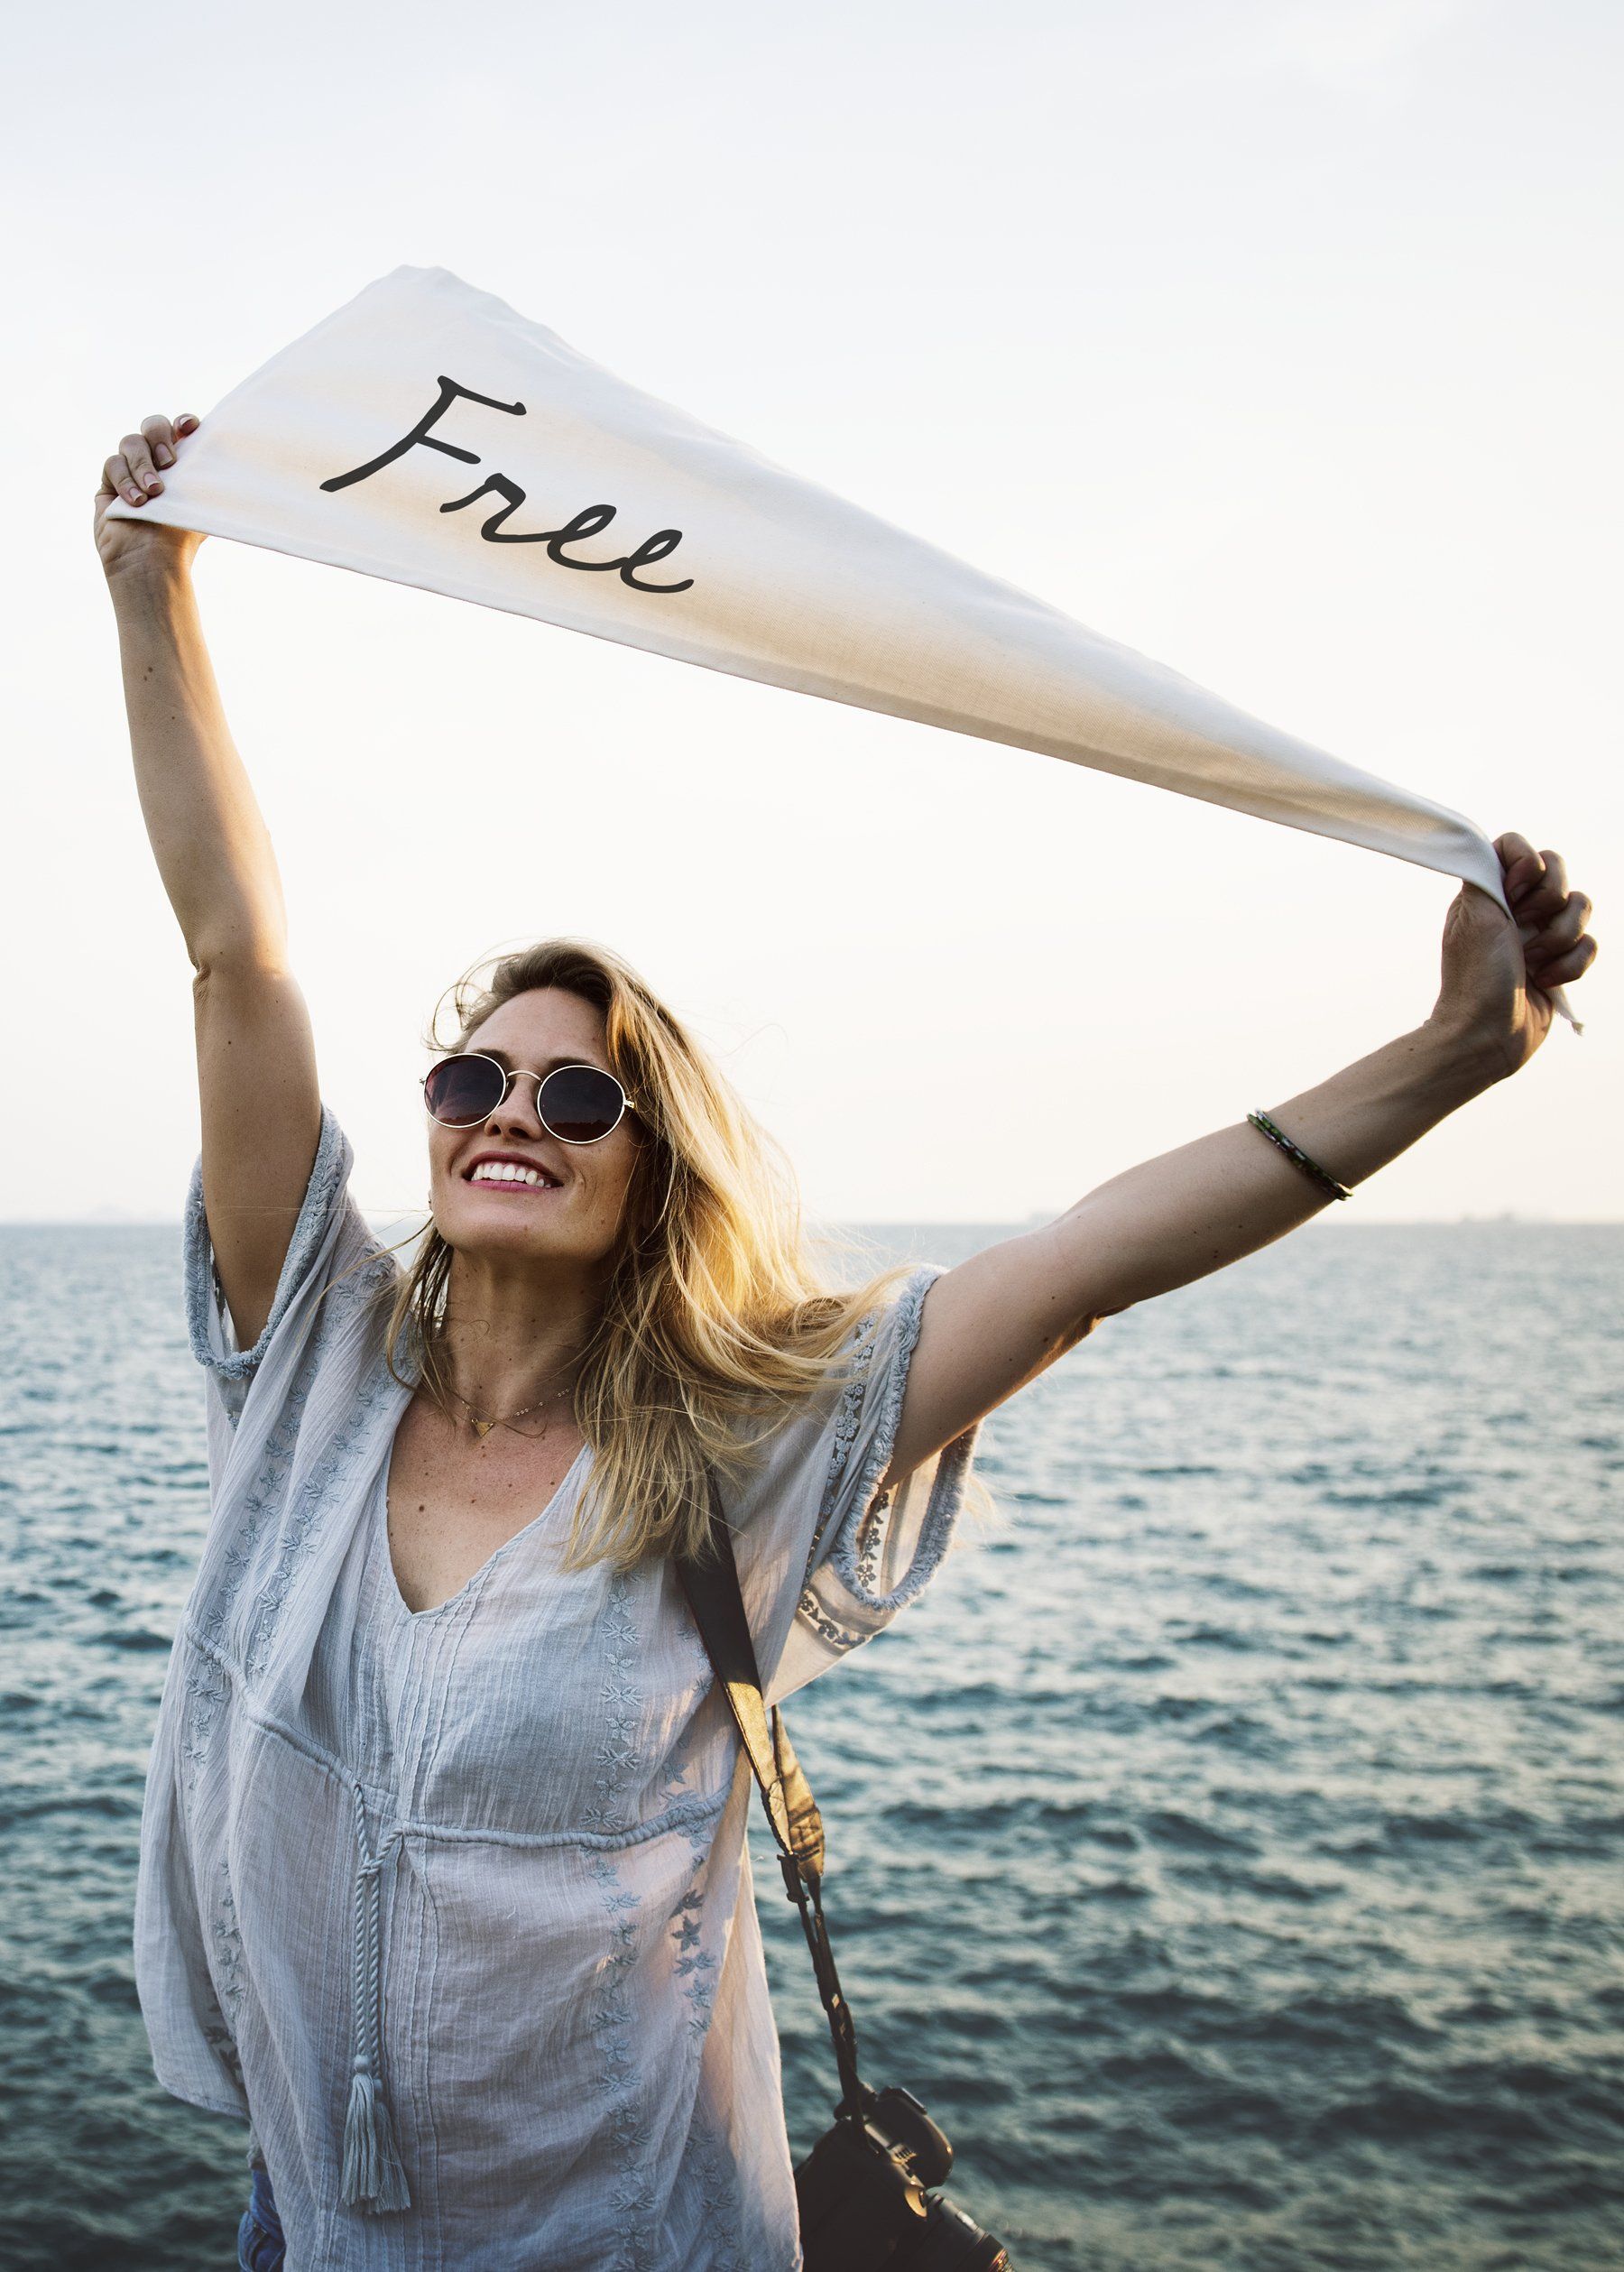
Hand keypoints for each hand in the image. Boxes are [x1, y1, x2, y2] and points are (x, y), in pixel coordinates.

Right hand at [94, 412, 204, 580]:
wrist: (151, 563)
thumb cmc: (181, 539)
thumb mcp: (201, 505)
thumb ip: (206, 477)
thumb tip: (225, 456)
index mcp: (180, 464)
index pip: (179, 429)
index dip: (183, 423)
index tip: (190, 427)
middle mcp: (155, 463)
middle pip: (152, 425)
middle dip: (159, 436)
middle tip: (170, 462)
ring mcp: (131, 470)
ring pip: (130, 442)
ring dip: (143, 464)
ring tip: (154, 493)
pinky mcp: (108, 483)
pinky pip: (112, 464)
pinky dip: (125, 480)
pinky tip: (136, 502)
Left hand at [1431, 832, 1597, 1076]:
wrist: (1487, 1034)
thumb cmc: (1476, 976)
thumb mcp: (1474, 913)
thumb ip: (1486, 871)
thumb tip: (1503, 849)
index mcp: (1490, 892)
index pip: (1518, 847)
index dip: (1526, 863)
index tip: (1515, 891)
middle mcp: (1516, 908)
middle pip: (1558, 871)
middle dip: (1549, 901)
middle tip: (1523, 928)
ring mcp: (1540, 935)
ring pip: (1581, 907)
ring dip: (1559, 938)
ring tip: (1532, 963)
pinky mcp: (1561, 963)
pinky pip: (1590, 944)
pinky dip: (1571, 965)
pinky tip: (1545, 981)